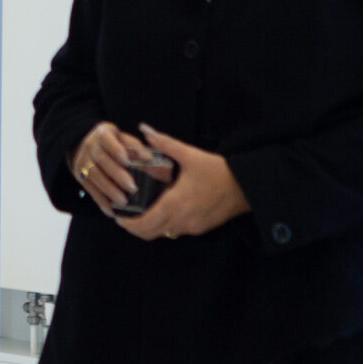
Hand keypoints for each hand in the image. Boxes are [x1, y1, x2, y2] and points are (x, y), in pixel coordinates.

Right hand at [70, 122, 156, 215]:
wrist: (87, 146)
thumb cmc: (115, 144)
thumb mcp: (124, 140)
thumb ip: (137, 149)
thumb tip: (150, 159)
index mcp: (103, 133)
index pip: (107, 139)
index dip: (116, 149)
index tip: (127, 161)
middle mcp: (90, 146)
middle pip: (101, 160)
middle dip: (117, 174)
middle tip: (133, 187)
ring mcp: (83, 162)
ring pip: (93, 175)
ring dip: (109, 190)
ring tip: (124, 201)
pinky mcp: (81, 177)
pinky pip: (90, 190)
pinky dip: (101, 201)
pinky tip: (111, 210)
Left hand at [119, 125, 248, 241]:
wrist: (245, 187)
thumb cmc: (218, 172)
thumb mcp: (190, 155)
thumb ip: (164, 143)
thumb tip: (145, 129)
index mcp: (174, 204)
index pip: (144, 223)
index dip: (127, 224)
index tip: (117, 216)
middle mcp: (180, 220)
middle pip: (149, 234)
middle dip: (134, 228)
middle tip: (124, 217)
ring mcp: (190, 227)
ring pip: (162, 234)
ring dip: (149, 227)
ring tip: (140, 213)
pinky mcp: (199, 229)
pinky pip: (176, 231)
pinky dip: (165, 226)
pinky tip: (162, 211)